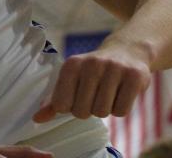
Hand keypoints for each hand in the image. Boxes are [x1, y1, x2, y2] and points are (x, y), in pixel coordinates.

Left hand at [33, 40, 151, 122]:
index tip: (78, 97)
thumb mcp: (72, 80)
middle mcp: (91, 64)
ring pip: (102, 112)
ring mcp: (114, 69)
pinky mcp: (134, 76)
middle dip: (89, 110)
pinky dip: (121, 109)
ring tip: (109, 93)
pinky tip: (121, 93)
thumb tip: (37, 119)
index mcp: (71, 65)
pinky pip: (121, 111)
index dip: (71, 108)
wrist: (127, 52)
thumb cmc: (94, 72)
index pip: (61, 105)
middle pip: (82, 112)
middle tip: (96, 95)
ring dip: (106, 109)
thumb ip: (55, 101)